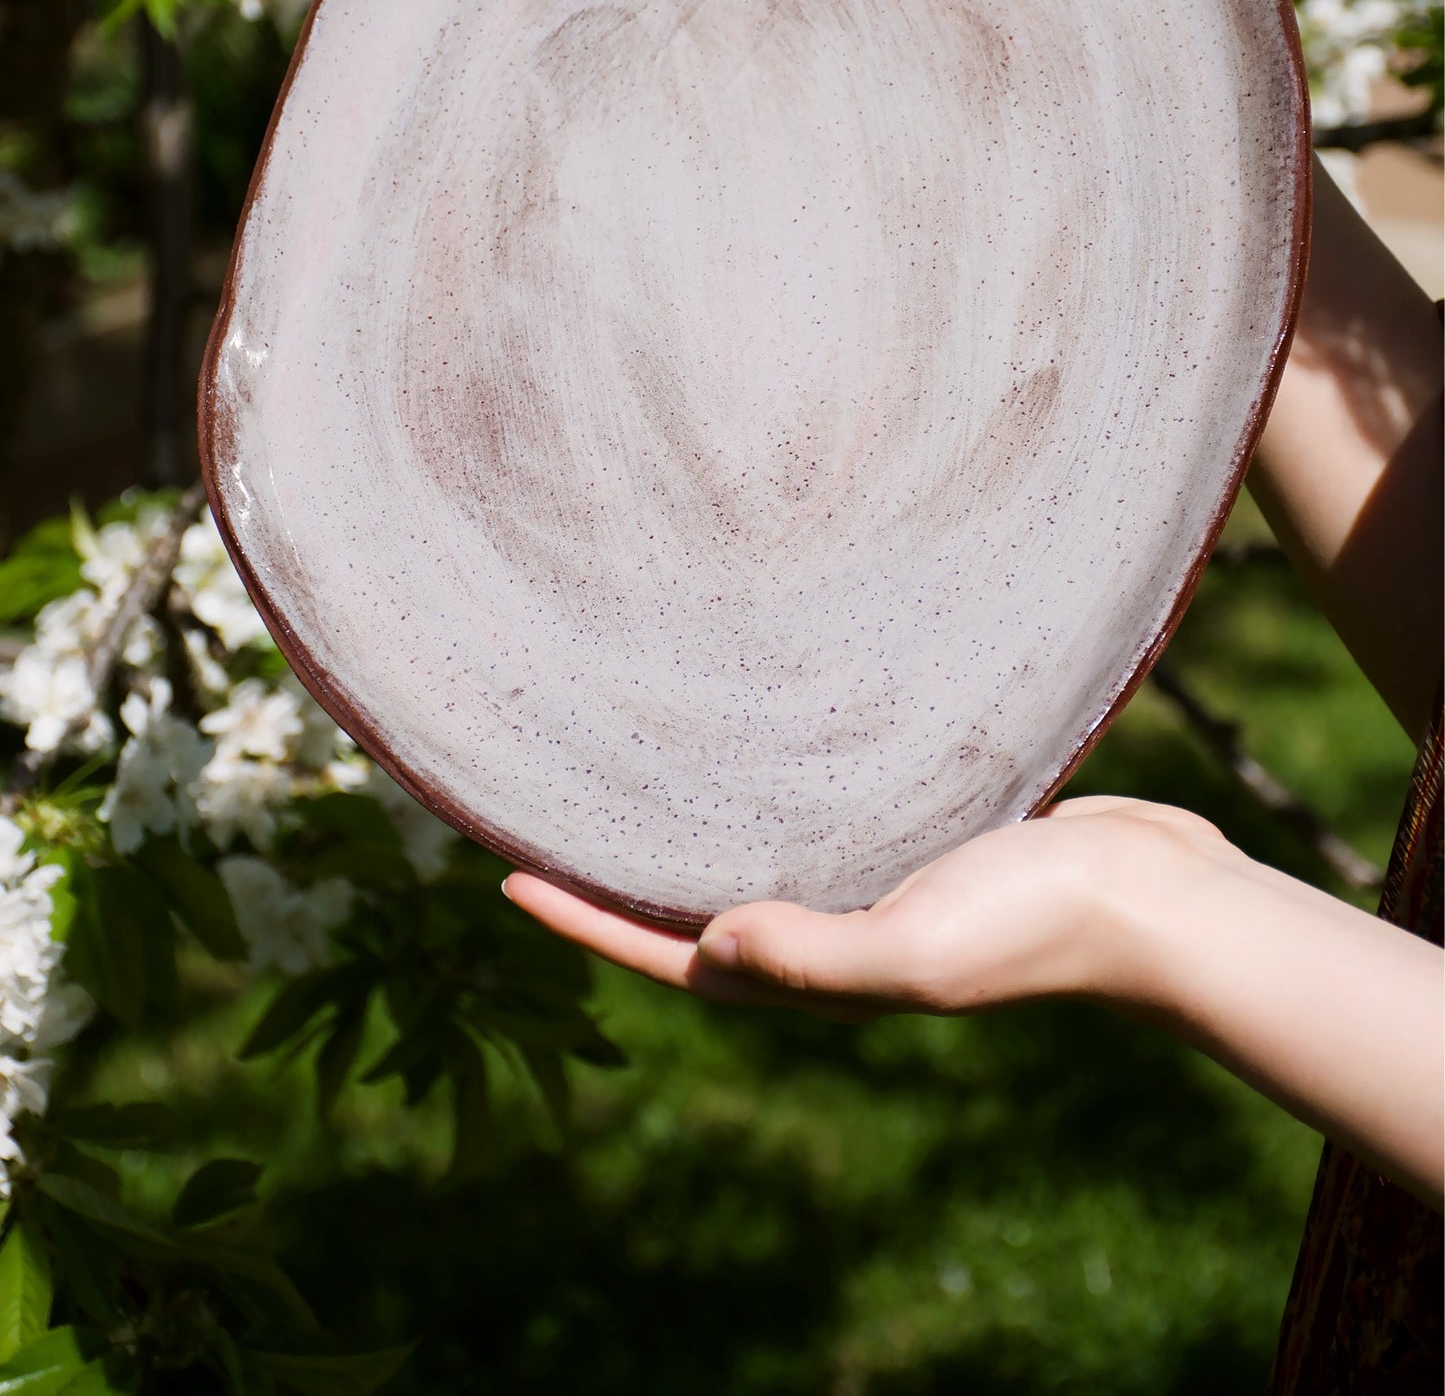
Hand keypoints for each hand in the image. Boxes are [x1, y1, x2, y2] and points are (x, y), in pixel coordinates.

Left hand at [502, 797, 1229, 1020]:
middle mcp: (835, 930)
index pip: (674, 956)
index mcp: (821, 972)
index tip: (506, 878)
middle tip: (549, 814)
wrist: (1152, 896)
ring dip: (693, 825)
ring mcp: (877, 880)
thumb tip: (711, 944)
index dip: (586, 925)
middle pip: (698, 909)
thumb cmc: (1035, 926)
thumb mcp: (916, 951)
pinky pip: (821, 814)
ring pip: (757, 854)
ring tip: (630, 766)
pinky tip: (757, 740)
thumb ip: (818, 954)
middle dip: (621, 875)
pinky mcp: (920, 830)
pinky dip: (774, 787)